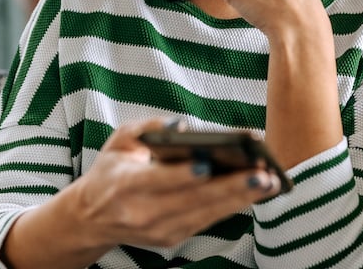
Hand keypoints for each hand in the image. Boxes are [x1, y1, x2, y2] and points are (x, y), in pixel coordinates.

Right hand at [65, 117, 281, 248]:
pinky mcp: (171, 239)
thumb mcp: (121, 140)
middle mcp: (142, 214)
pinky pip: (206, 221)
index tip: (209, 163)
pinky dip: (232, 207)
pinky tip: (255, 193)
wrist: (92, 218)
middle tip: (263, 174)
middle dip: (231, 188)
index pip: (159, 181)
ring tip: (270, 182)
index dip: (184, 175)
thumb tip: (184, 124)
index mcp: (125, 185)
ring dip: (241, 199)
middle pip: (193, 201)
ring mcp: (158, 231)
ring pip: (206, 215)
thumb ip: (150, 127)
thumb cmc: (112, 170)